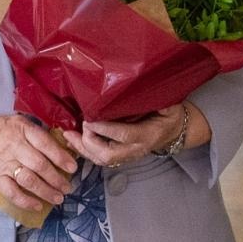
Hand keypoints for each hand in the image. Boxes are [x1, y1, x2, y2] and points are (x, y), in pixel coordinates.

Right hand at [0, 114, 77, 214]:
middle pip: (39, 164)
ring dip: (45, 191)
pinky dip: (25, 201)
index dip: (60, 157)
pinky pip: (11, 192)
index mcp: (20, 129)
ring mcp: (3, 163)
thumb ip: (36, 133)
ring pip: (28, 180)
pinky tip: (37, 206)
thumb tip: (65, 145)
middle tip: (68, 187)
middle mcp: (13, 146)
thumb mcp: (17, 122)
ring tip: (58, 198)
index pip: (44, 143)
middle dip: (56, 178)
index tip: (73, 168)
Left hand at [65, 103, 208, 167]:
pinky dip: (84, 151)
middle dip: (90, 142)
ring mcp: (128, 156)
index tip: (89, 119)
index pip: (124, 135)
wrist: (174, 131)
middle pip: (108, 154)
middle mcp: (136, 149)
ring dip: (83, 148)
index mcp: (148, 134)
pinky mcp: (121, 157)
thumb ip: (155, 97)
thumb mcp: (167, 104)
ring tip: (68, 133)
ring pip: (102, 160)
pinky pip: (100, 159)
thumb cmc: (169, 114)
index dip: (105, 129)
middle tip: (81, 124)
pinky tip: (73, 140)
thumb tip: (140, 82)